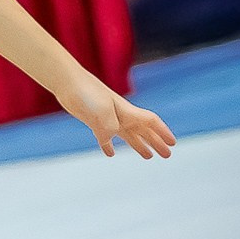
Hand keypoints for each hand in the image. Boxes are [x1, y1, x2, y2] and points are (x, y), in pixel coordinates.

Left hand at [54, 67, 176, 158]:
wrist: (67, 81)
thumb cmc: (86, 92)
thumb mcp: (101, 111)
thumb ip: (109, 127)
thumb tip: (108, 143)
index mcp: (126, 111)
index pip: (150, 122)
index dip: (162, 132)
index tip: (173, 143)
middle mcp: (119, 115)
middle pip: (142, 130)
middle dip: (156, 142)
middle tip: (167, 155)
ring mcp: (106, 118)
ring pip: (127, 134)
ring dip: (139, 145)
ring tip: (148, 157)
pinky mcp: (92, 120)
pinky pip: (104, 137)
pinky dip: (108, 145)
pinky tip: (110, 153)